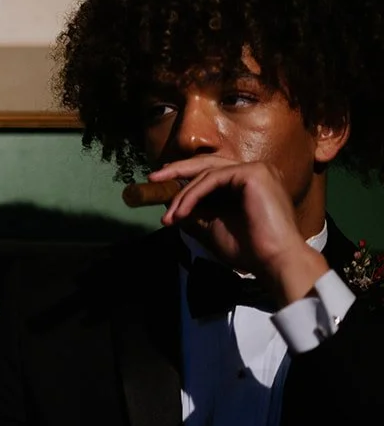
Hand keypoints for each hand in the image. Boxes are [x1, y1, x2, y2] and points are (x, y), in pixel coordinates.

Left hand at [152, 155, 329, 303]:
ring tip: (170, 215)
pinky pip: (212, 179)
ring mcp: (256, 169)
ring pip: (207, 173)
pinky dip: (192, 195)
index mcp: (249, 182)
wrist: (273, 262)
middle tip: (152, 180)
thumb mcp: (211, 227)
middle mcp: (255, 171)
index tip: (160, 184)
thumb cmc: (248, 250)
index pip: (211, 171)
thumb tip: (169, 204)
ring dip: (183, 194)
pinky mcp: (253, 173)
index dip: (184, 175)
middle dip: (176, 171)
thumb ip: (194, 212)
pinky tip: (182, 212)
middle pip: (208, 163)